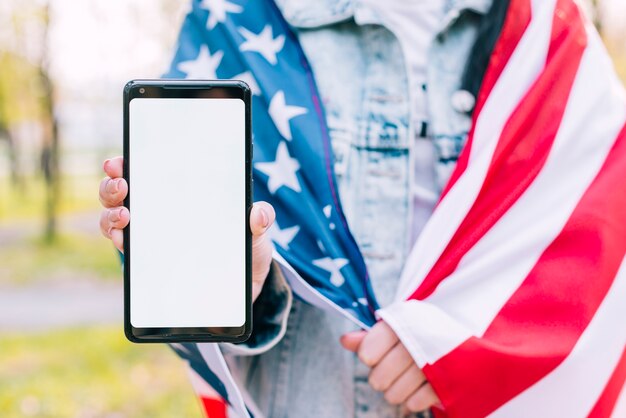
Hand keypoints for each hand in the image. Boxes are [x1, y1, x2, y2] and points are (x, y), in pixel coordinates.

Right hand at [98, 156, 275, 301]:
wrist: (244, 290)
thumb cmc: (246, 251)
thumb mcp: (257, 233)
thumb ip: (261, 221)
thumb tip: (258, 213)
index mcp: (181, 195)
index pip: (147, 173)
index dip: (127, 164)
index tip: (120, 161)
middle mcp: (158, 212)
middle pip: (120, 193)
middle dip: (112, 186)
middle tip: (122, 186)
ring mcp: (150, 238)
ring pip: (114, 219)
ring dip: (111, 214)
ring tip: (124, 216)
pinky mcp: (149, 264)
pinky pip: (125, 251)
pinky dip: (119, 242)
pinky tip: (124, 241)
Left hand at [340, 321, 439, 413]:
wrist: (460, 338)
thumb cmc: (418, 334)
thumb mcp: (395, 328)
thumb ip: (368, 336)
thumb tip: (344, 341)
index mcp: (402, 322)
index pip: (367, 353)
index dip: (368, 356)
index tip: (376, 353)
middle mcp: (417, 341)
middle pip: (378, 379)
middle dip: (382, 377)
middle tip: (393, 369)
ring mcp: (434, 363)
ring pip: (393, 395)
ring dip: (397, 390)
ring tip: (406, 378)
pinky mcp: (446, 383)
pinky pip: (414, 403)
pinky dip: (414, 399)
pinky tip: (420, 386)